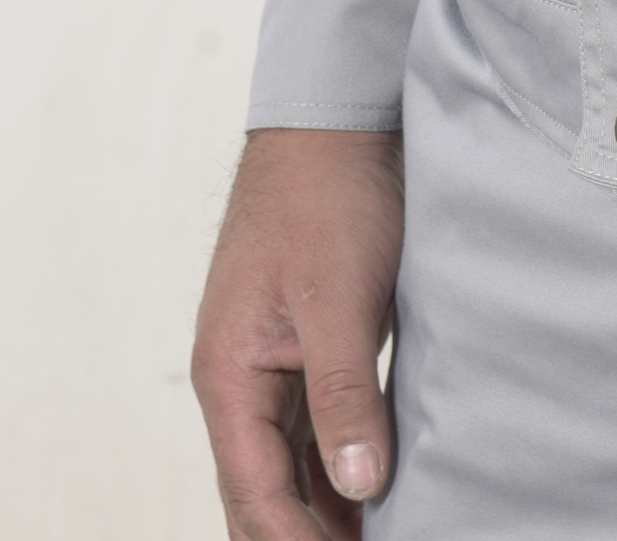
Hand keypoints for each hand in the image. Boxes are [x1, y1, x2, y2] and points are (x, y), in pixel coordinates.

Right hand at [191, 127, 404, 536]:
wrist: (335, 117)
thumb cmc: (328, 195)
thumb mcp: (339, 296)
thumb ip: (345, 393)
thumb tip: (361, 483)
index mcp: (230, 375)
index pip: (256, 493)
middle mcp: (240, 381)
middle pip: (261, 493)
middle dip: (302, 538)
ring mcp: (271, 365)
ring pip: (289, 468)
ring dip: (325, 513)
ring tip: (386, 538)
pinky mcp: (307, 348)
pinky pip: (314, 431)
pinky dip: (339, 469)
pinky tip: (376, 497)